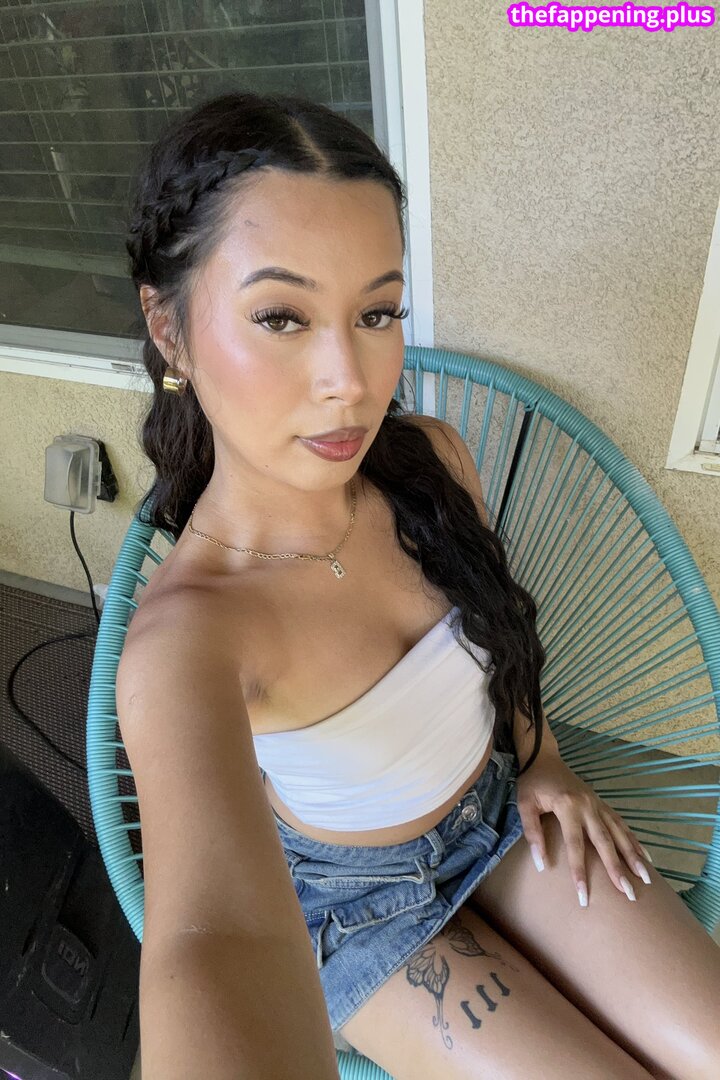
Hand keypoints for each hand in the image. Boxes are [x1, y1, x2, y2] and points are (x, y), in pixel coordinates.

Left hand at [514, 752, 653, 907]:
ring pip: (619, 833)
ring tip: (646, 879)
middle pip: (605, 842)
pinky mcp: (602, 804)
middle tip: (629, 894)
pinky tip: (645, 856)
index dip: (579, 872)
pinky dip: (634, 840)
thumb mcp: (524, 804)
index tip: (584, 897)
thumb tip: (542, 866)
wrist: (544, 757)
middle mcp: (588, 806)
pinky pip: (621, 824)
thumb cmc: (532, 783)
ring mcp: (598, 804)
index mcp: (567, 806)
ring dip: (633, 856)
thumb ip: (532, 833)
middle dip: (617, 869)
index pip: (575, 846)